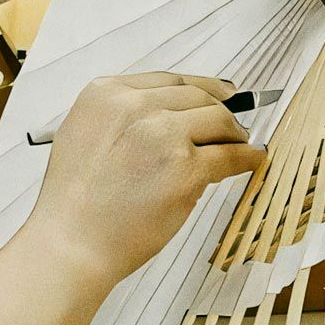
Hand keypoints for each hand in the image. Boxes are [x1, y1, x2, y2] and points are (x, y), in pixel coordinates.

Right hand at [23, 72, 265, 285]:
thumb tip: (167, 114)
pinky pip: (230, 155)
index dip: (202, 87)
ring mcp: (161, 135)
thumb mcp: (83, 134)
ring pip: (218, 120)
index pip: (168, 80)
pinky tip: (252, 160)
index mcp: (106, 94)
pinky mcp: (185, 168)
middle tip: (233, 127)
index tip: (220, 93)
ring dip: (234, 133)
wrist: (72, 243)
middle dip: (220, 111)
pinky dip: (247, 157)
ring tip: (240, 145)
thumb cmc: (74, 203)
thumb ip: (120, 116)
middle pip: (197, 96)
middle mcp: (134, 106)